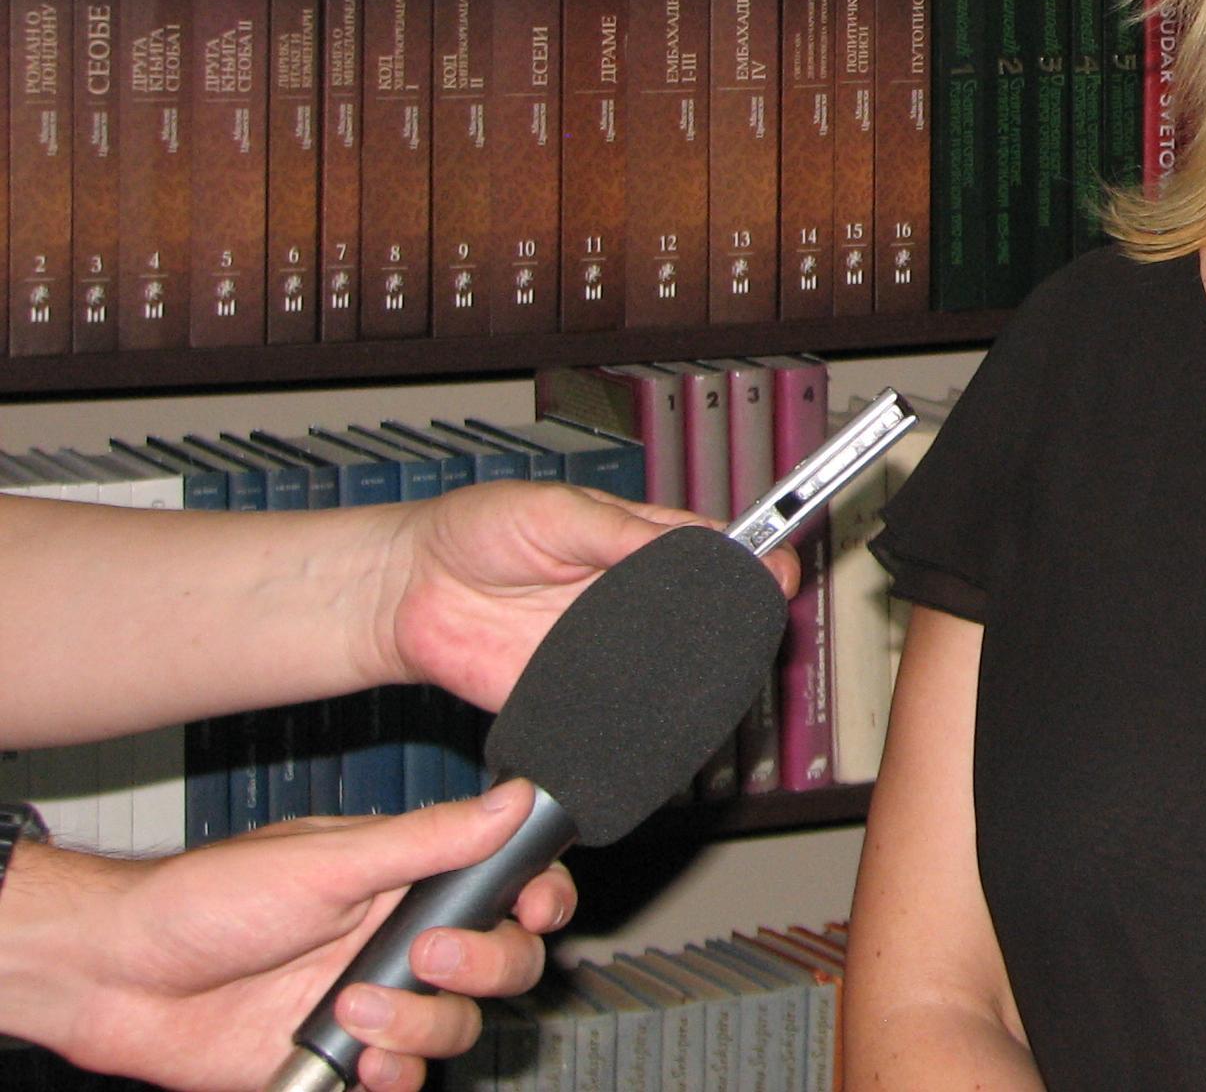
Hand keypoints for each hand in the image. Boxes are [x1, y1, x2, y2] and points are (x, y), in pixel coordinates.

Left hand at [19, 781, 570, 1091]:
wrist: (118, 980)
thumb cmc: (205, 901)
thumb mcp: (326, 861)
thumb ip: (427, 839)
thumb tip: (514, 798)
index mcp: (407, 879)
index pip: (508, 884)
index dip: (539, 898)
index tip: (534, 908)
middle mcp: (399, 940)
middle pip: (503, 961)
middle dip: (483, 966)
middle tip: (427, 959)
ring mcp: (375, 1000)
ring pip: (458, 1026)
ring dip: (421, 1025)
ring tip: (353, 1010)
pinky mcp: (342, 1056)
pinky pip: (404, 1080)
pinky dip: (394, 1076)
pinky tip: (361, 1059)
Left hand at [369, 482, 794, 711]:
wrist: (407, 591)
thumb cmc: (476, 531)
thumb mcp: (553, 512)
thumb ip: (618, 531)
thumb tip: (690, 539)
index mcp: (638, 542)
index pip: (717, 551)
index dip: (755, 561)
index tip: (775, 570)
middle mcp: (632, 599)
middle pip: (710, 615)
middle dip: (738, 620)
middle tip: (753, 621)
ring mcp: (607, 650)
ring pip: (677, 667)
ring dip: (698, 670)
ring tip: (714, 665)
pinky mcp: (575, 694)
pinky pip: (623, 711)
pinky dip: (645, 717)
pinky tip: (659, 710)